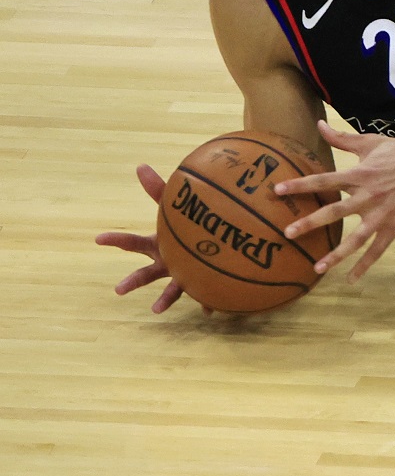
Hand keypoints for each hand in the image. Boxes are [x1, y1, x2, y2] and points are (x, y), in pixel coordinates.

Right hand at [95, 164, 210, 314]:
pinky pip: (206, 295)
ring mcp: (185, 275)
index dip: (116, 239)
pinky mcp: (204, 283)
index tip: (98, 238)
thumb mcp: (174, 207)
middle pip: (147, 273)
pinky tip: (210, 310)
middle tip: (117, 289)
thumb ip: (158, 189)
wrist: (215, 243)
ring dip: (164, 298)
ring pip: (173, 289)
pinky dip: (207, 302)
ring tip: (156, 309)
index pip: (133, 243)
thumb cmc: (188, 224)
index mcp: (159, 246)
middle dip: (132, 280)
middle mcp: (168, 263)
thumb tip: (140, 165)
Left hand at [277, 120, 394, 281]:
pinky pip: (378, 248)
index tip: (278, 190)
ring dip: (336, 254)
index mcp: (360, 174)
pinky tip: (352, 278)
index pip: (325, 180)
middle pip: (335, 211)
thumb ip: (343, 139)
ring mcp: (382, 213)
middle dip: (310, 222)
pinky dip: (365, 264)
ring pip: (355, 237)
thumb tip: (319, 125)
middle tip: (287, 233)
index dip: (301, 185)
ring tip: (317, 267)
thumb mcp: (372, 142)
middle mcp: (369, 195)